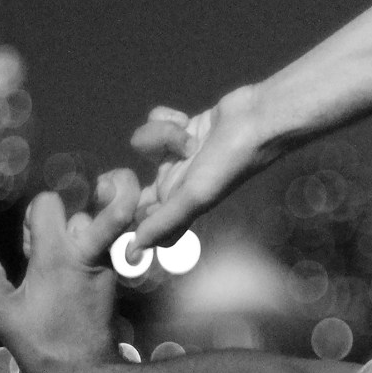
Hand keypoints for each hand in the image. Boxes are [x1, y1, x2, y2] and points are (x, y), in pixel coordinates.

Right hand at [0, 167, 140, 372]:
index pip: (48, 203)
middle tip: (94, 200)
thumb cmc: (42, 344)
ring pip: (97, 228)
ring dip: (78, 233)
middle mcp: (87, 254)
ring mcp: (105, 266)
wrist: (87, 372)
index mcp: (57, 256)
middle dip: (103, 198)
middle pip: (101, 208)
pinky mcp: (113, 278)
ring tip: (56, 263)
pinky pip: (105, 248)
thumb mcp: (3, 313)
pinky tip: (69, 274)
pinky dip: (89, 248)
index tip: (26, 244)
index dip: (32, 214)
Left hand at [130, 82, 293, 248]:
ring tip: (190, 139)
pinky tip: (187, 121)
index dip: (126, 210)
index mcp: (177, 203)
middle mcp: (176, 181)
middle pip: (137, 180)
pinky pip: (156, 123)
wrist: (257, 121)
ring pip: (145, 144)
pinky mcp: (182, 129)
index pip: (142, 217)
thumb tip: (134, 252)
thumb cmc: (229, 162)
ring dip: (163, 136)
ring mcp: (178, 155)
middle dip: (135, 171)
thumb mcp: (195, 196)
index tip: (115, 196)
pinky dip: (169, 120)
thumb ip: (164, 222)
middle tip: (136, 167)